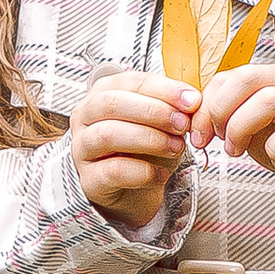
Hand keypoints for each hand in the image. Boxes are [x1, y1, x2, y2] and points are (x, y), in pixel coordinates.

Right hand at [70, 71, 194, 225]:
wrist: (134, 191)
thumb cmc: (144, 150)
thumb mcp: (160, 123)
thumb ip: (172, 108)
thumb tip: (192, 101)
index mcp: (103, 93)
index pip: (130, 82)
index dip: (163, 89)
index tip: (191, 100)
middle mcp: (85, 118)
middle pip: (112, 103)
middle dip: (153, 111)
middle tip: (182, 123)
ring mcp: (82, 149)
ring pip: (108, 135)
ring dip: (149, 139)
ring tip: (176, 147)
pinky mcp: (89, 179)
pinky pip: (113, 171)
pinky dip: (143, 172)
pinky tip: (161, 173)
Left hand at [188, 61, 274, 206]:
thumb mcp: (253, 125)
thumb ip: (229, 115)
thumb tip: (195, 119)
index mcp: (273, 78)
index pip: (230, 76)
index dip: (207, 105)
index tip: (199, 133)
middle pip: (248, 79)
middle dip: (221, 111)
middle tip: (217, 138)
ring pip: (269, 101)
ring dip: (242, 128)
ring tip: (237, 150)